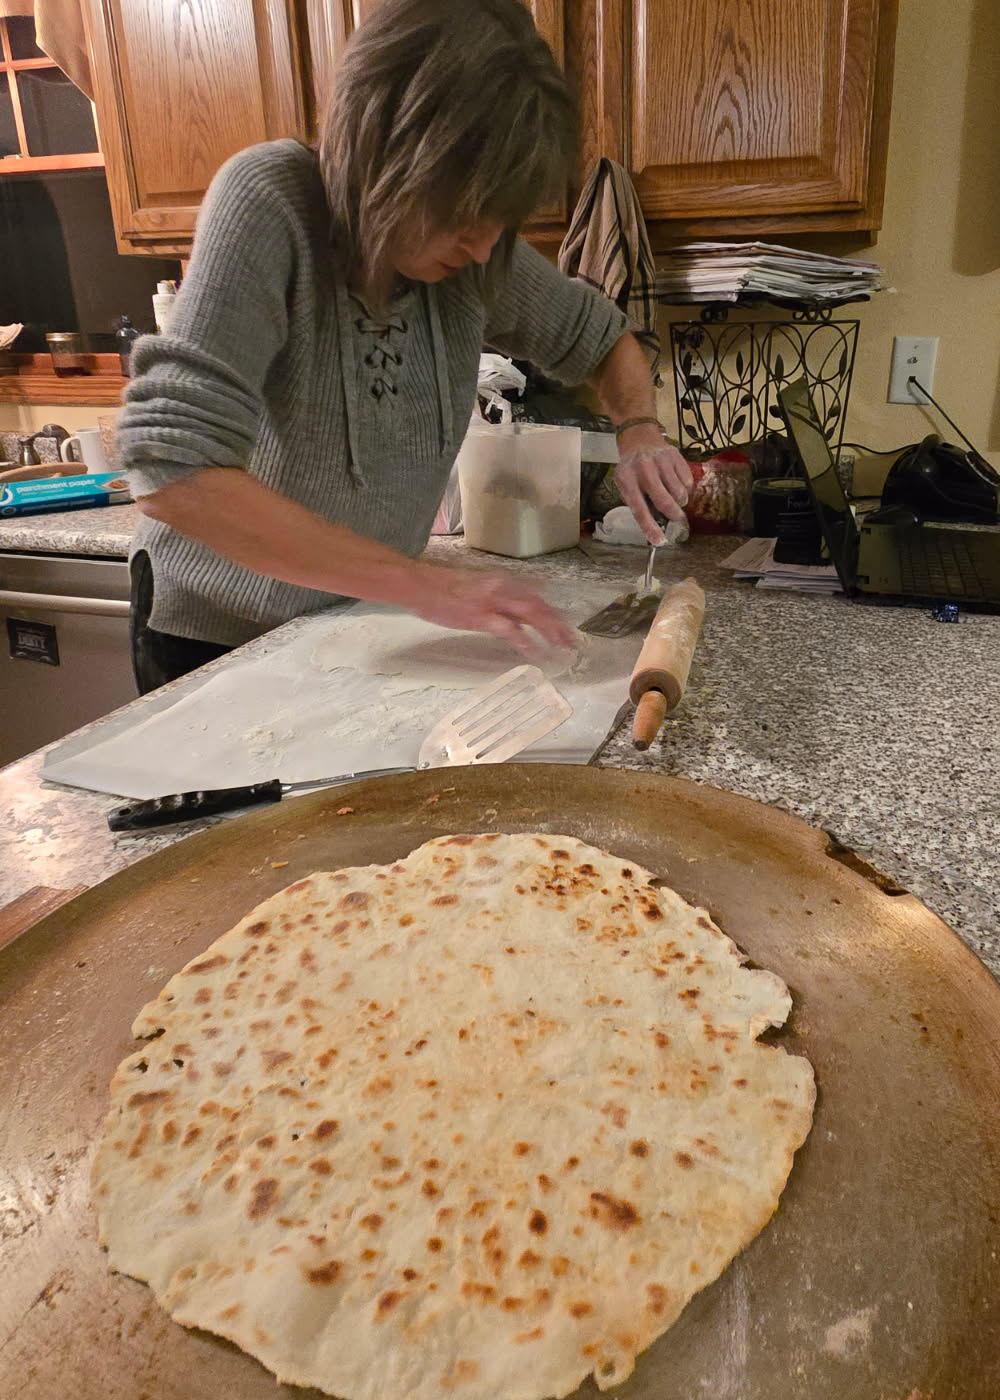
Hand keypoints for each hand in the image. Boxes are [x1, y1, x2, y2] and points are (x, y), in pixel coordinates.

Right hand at [410, 564, 576, 654]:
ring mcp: (492, 603)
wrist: (419, 585)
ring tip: (562, 647)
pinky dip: (525, 642)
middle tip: (572, 641)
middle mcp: (501, 589)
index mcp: (500, 581)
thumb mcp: (475, 582)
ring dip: (549, 632)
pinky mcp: (480, 618)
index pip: (534, 596)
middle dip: (557, 624)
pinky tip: (536, 653)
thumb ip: (498, 589)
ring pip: (530, 616)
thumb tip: (518, 593)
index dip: (551, 611)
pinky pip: (509, 631)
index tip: (564, 625)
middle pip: (538, 606)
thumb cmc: (442, 585)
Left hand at [615, 426, 693, 544]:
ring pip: (679, 492)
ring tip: (673, 496)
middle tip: (676, 518)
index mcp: (627, 479)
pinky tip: (676, 483)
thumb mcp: (626, 485)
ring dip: (679, 501)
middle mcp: (644, 469)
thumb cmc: (632, 469)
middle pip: (664, 500)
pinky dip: (685, 488)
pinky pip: (687, 481)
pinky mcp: (675, 456)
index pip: (639, 509)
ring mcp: (660, 461)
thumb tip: (654, 526)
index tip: (659, 541)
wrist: (640, 439)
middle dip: (672, 514)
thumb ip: (638, 504)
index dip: (649, 527)